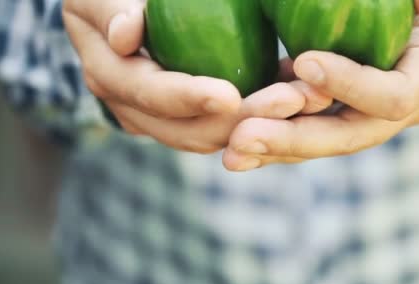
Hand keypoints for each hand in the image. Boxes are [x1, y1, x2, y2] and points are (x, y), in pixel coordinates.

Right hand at [62, 0, 327, 152]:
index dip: (189, 98)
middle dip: (244, 121)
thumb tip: (126, 36)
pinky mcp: (188, 119)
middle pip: (191, 129)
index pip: (151, 93)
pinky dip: (262, 119)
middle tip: (293, 100)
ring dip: (263, 125)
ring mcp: (162, 120)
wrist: (122, 11)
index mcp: (109, 75)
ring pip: (215, 136)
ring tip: (309, 101)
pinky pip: (228, 127)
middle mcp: (133, 109)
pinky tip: (299, 98)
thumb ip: (111, 7)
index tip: (229, 96)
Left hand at [223, 0, 418, 169]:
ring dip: (275, 149)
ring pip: (322, 141)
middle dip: (294, 140)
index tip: (304, 61)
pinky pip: (311, 126)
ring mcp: (371, 114)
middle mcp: (400, 110)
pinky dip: (275, 132)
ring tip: (230, 153)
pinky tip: (233, 135)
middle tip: (242, 139)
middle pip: (347, 137)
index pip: (392, 97)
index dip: (350, 84)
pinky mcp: (347, 109)